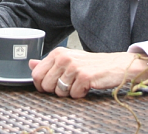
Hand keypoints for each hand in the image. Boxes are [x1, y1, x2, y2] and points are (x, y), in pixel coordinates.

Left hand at [28, 48, 147, 98]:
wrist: (116, 65)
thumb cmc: (91, 64)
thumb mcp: (68, 60)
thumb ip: (48, 63)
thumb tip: (30, 64)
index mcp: (57, 53)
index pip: (36, 74)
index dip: (41, 85)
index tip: (52, 86)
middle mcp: (63, 58)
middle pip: (45, 85)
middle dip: (56, 91)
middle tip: (69, 85)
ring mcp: (73, 67)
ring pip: (59, 92)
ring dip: (69, 93)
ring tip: (79, 84)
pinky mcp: (84, 77)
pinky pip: (73, 95)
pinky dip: (80, 94)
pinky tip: (87, 86)